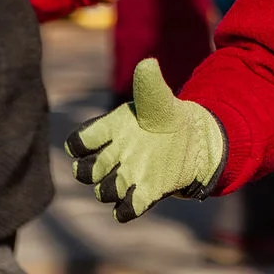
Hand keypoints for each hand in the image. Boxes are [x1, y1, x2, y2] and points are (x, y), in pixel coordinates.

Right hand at [65, 58, 224, 221]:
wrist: (195, 140)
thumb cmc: (167, 116)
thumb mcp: (160, 99)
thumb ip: (150, 85)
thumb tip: (148, 63)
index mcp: (109, 130)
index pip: (78, 142)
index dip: (80, 143)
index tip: (103, 136)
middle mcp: (112, 156)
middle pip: (83, 171)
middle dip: (91, 170)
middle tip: (114, 158)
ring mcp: (126, 177)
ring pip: (103, 192)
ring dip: (111, 188)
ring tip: (131, 175)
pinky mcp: (144, 195)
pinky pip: (124, 211)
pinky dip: (127, 208)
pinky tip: (141, 194)